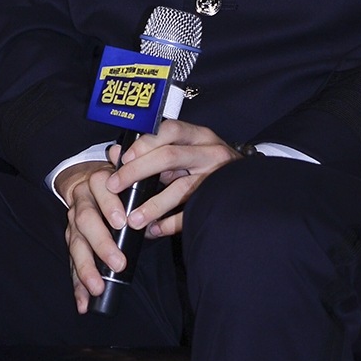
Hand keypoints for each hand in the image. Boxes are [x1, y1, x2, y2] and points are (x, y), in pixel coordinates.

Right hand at [54, 156, 127, 313]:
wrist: (85, 181)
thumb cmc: (118, 184)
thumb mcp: (128, 175)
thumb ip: (140, 173)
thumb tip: (161, 167)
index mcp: (98, 182)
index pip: (101, 189)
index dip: (109, 205)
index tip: (122, 222)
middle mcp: (82, 201)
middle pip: (86, 221)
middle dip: (101, 244)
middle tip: (118, 263)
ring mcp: (73, 222)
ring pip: (76, 245)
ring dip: (86, 268)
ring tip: (97, 287)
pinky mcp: (71, 240)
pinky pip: (72, 263)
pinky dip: (77, 284)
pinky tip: (83, 302)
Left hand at [105, 119, 240, 239]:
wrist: (247, 184)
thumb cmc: (207, 165)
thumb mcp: (182, 152)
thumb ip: (151, 152)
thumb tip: (115, 153)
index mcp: (198, 135)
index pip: (169, 130)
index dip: (144, 143)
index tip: (123, 158)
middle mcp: (210, 152)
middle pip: (169, 156)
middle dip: (137, 172)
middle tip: (114, 187)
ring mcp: (216, 177)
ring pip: (181, 188)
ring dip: (153, 205)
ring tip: (133, 219)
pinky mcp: (219, 200)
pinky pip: (192, 213)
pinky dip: (170, 224)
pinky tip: (154, 230)